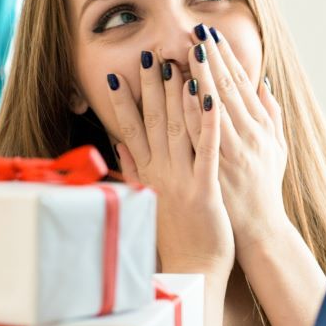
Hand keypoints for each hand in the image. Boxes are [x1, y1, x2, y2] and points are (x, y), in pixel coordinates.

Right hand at [106, 50, 233, 274]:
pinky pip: (206, 149)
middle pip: (152, 121)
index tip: (117, 75)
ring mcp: (180, 180)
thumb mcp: (146, 200)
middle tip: (150, 55)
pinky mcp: (203, 190)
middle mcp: (159, 173)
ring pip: (177, 128)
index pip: (131, 130)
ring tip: (176, 63)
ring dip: (177, 93)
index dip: (123, 102)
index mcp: (147, 174)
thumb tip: (119, 144)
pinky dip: (207, 121)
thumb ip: (132, 170)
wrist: (192, 270)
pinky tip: (208, 96)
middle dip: (150, 86)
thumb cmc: (174, 236)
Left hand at [185, 27, 291, 257]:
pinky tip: (189, 91)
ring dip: (202, 76)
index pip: (238, 85)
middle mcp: (248, 136)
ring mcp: (233, 153)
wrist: (259, 232)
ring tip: (187, 50)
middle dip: (211, 58)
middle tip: (195, 31)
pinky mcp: (218, 170)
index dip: (224, 59)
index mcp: (259, 128)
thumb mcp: (277, 150)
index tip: (210, 35)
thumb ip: (272, 115)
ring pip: (216, 106)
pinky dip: (199, 112)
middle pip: (226, 89)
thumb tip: (263, 83)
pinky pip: (207, 136)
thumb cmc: (264, 191)